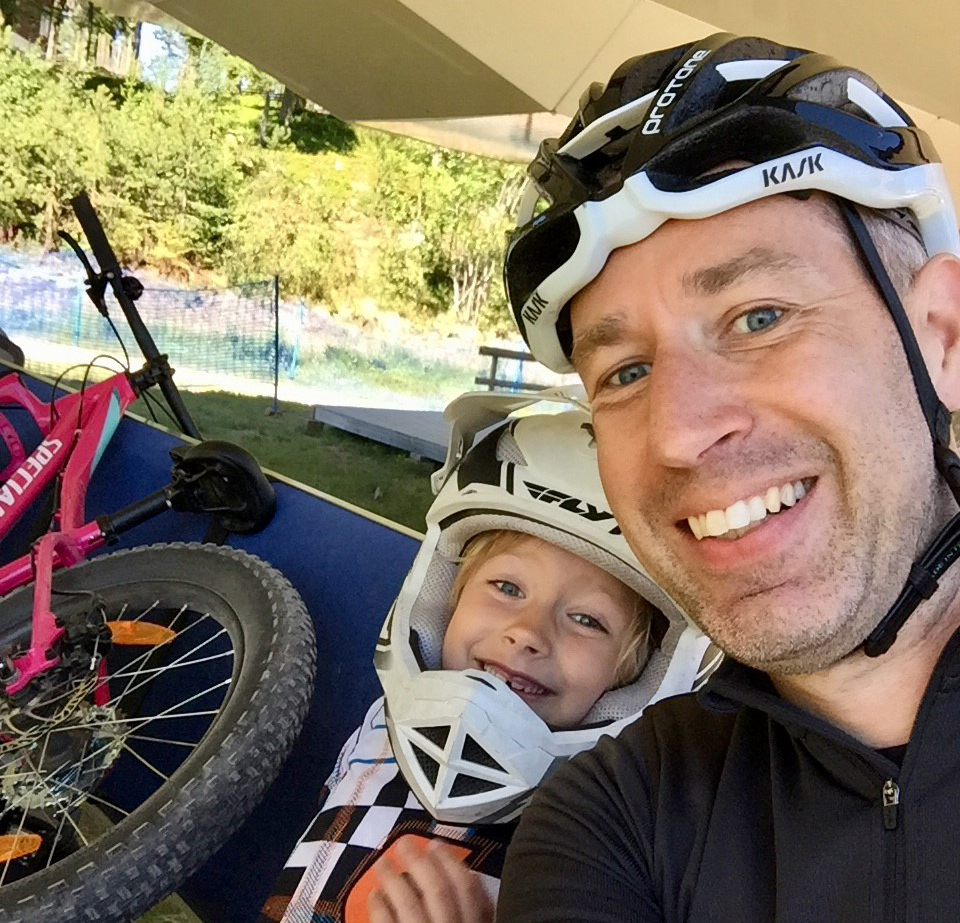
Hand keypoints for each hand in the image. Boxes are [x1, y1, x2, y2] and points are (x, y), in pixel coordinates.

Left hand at [367, 836, 493, 922]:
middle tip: (404, 843)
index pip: (468, 889)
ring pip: (410, 906)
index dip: (452, 862)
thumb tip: (469, 876)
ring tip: (381, 862)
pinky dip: (380, 908)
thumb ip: (476, 909)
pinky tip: (375, 895)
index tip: (436, 842)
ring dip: (394, 880)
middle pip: (438, 892)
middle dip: (420, 863)